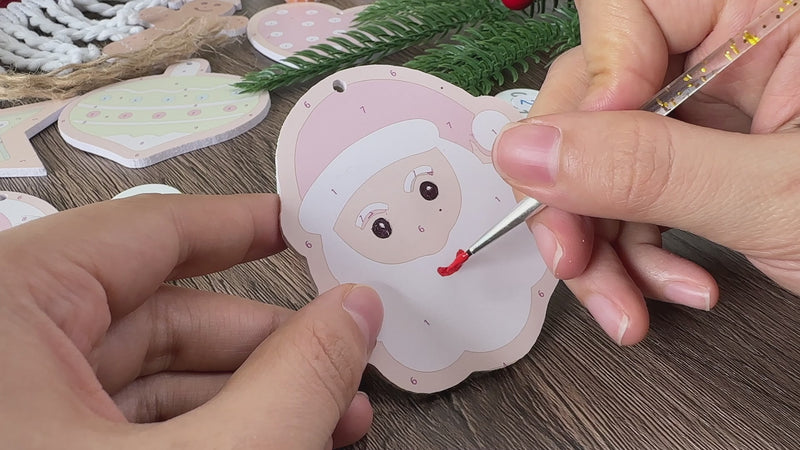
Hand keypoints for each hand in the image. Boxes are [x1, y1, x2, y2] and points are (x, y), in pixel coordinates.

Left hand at [0, 193, 382, 448]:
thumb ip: (295, 380)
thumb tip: (355, 314)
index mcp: (7, 311)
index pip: (148, 231)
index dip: (241, 226)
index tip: (298, 226)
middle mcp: (2, 349)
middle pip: (158, 312)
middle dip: (266, 340)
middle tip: (338, 349)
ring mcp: (15, 406)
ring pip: (149, 376)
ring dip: (250, 393)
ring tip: (329, 415)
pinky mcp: (32, 444)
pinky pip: (125, 421)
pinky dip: (208, 429)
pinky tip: (279, 439)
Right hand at [492, 0, 799, 343]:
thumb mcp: (781, 196)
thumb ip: (651, 170)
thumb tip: (528, 153)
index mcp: (773, 8)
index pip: (630, 7)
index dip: (597, 82)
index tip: (583, 163)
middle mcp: (736, 44)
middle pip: (602, 91)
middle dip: (579, 189)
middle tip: (572, 257)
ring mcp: (718, 103)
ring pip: (606, 152)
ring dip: (602, 238)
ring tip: (625, 304)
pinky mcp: (708, 153)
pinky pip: (634, 188)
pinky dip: (633, 249)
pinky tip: (662, 287)